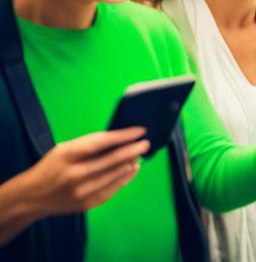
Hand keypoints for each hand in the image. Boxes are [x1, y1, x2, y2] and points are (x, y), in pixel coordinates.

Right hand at [14, 128, 148, 217]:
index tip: (139, 131)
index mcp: (69, 155)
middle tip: (145, 144)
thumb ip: (89, 144)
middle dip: (133, 150)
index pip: (103, 142)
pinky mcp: (86, 204)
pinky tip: (130, 171)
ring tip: (138, 157)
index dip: (124, 136)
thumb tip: (119, 139)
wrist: (30, 197)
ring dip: (131, 164)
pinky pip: (112, 190)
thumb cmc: (51, 168)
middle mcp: (75, 174)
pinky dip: (124, 179)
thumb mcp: (64, 149)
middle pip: (113, 160)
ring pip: (116, 176)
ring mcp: (81, 191)